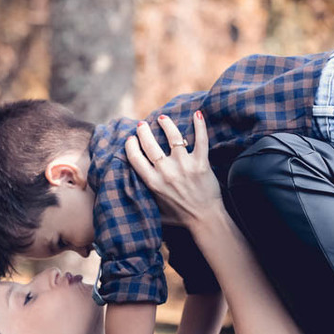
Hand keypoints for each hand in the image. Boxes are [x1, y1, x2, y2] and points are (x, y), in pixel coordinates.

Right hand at [124, 111, 221, 226]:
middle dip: (144, 131)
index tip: (131, 139)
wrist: (205, 219)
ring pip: (173, 137)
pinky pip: (201, 140)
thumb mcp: (155, 209)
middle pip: (150, 144)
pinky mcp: (201, 164)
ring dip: (166, 124)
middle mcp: (166, 172)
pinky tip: (197, 114)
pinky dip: (200, 125)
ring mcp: (184, 167)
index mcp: (152, 183)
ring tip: (162, 119)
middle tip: (143, 125)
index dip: (130, 145)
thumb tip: (127, 192)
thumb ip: (143, 198)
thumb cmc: (180, 216)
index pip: (135, 158)